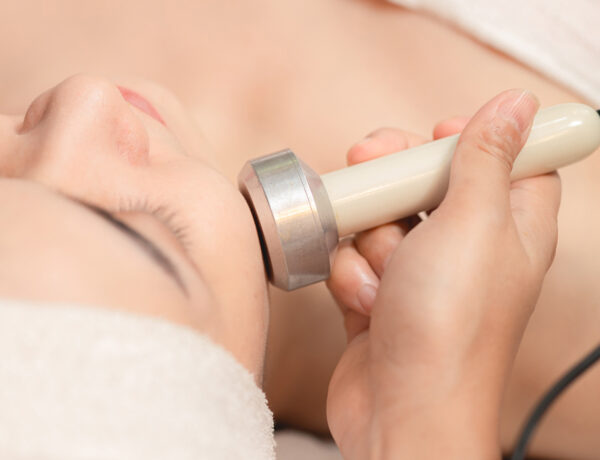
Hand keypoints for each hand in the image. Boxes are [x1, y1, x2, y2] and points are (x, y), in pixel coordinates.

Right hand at [324, 90, 559, 458]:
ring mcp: (420, 278)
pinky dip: (349, 275)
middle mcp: (468, 252)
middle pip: (429, 184)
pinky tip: (361, 302)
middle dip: (391, 177)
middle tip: (367, 163)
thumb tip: (516, 105)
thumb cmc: (449, 326)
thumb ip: (487, 158)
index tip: (437, 133)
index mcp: (511, 229)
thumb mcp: (473, 222)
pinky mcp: (378, 302)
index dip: (474, 139)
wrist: (402, 409)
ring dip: (366, 236)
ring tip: (380, 272)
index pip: (508, 163)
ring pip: (381, 221)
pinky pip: (352, 262)